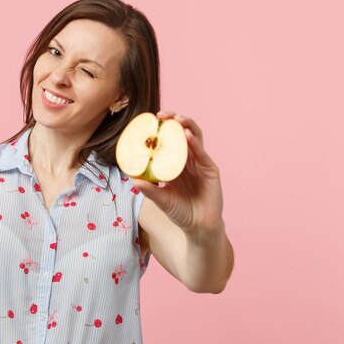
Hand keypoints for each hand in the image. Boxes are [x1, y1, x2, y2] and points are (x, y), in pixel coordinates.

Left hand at [132, 111, 223, 235]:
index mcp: (175, 163)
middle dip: (173, 121)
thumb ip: (149, 189)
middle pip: (182, 133)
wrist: (198, 228)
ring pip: (194, 138)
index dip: (161, 129)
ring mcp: (200, 163)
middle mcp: (188, 160)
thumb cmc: (180, 212)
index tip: (149, 121)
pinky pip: (202, 154)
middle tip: (161, 115)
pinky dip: (195, 143)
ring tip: (176, 119)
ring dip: (186, 125)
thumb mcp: (161, 200)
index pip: (168, 140)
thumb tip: (132, 179)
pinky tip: (187, 136)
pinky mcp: (210, 170)